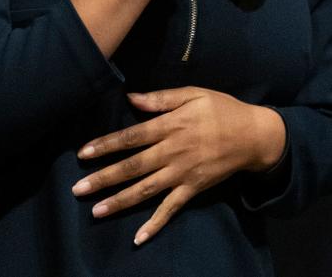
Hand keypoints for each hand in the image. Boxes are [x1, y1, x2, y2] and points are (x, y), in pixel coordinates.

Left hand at [72, 87, 284, 244]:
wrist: (253, 135)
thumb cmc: (222, 110)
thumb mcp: (194, 94)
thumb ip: (162, 98)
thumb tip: (131, 98)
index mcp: (170, 126)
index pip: (131, 137)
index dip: (106, 146)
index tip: (83, 154)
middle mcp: (172, 152)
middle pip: (132, 167)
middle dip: (103, 178)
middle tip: (77, 190)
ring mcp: (182, 173)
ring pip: (145, 189)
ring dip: (120, 202)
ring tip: (96, 211)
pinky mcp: (193, 189)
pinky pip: (171, 209)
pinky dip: (155, 224)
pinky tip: (138, 237)